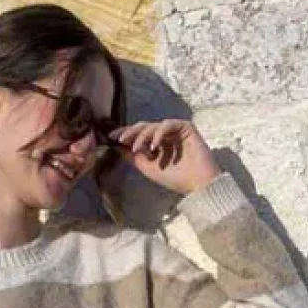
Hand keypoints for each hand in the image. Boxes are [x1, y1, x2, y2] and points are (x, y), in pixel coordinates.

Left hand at [106, 118, 220, 197]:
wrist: (197, 183)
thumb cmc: (175, 178)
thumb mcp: (148, 167)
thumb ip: (134, 156)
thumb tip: (117, 146)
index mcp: (156, 144)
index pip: (138, 134)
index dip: (125, 133)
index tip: (110, 136)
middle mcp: (164, 135)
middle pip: (144, 127)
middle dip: (131, 132)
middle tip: (120, 139)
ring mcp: (175, 130)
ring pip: (153, 126)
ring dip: (142, 136)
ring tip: (137, 148)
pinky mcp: (185, 127)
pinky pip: (167, 124)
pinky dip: (158, 133)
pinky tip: (153, 146)